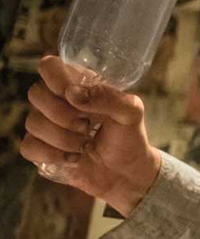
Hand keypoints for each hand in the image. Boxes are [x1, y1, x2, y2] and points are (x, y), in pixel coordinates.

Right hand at [20, 55, 161, 216]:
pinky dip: (53, 155)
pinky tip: (74, 159)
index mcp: (76, 84)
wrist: (127, 172)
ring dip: (65, 139)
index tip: (74, 97)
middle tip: (88, 126)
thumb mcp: (131, 113)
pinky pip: (29, 147)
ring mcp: (45, 124)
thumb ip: (109, 97)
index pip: (49, 66)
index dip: (57, 80)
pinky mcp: (40, 149)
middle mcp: (56, 100)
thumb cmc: (129, 136)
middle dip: (65, 115)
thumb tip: (72, 94)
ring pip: (33, 123)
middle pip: (36, 94)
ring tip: (86, 145)